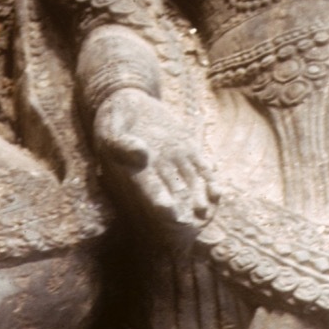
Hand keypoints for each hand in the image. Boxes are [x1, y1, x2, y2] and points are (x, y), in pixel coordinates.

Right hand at [93, 91, 216, 234]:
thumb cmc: (115, 118)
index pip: (149, 189)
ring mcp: (174, 161)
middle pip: (173, 194)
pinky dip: (210, 180)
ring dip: (198, 199)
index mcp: (136, 169)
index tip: (168, 213)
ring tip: (205, 211)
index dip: (159, 202)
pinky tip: (217, 193)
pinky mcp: (188, 149)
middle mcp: (157, 170)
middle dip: (182, 209)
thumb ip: (121, 143)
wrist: (131, 103)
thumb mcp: (111, 127)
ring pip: (190, 184)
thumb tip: (141, 154)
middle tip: (190, 225)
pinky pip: (202, 167)